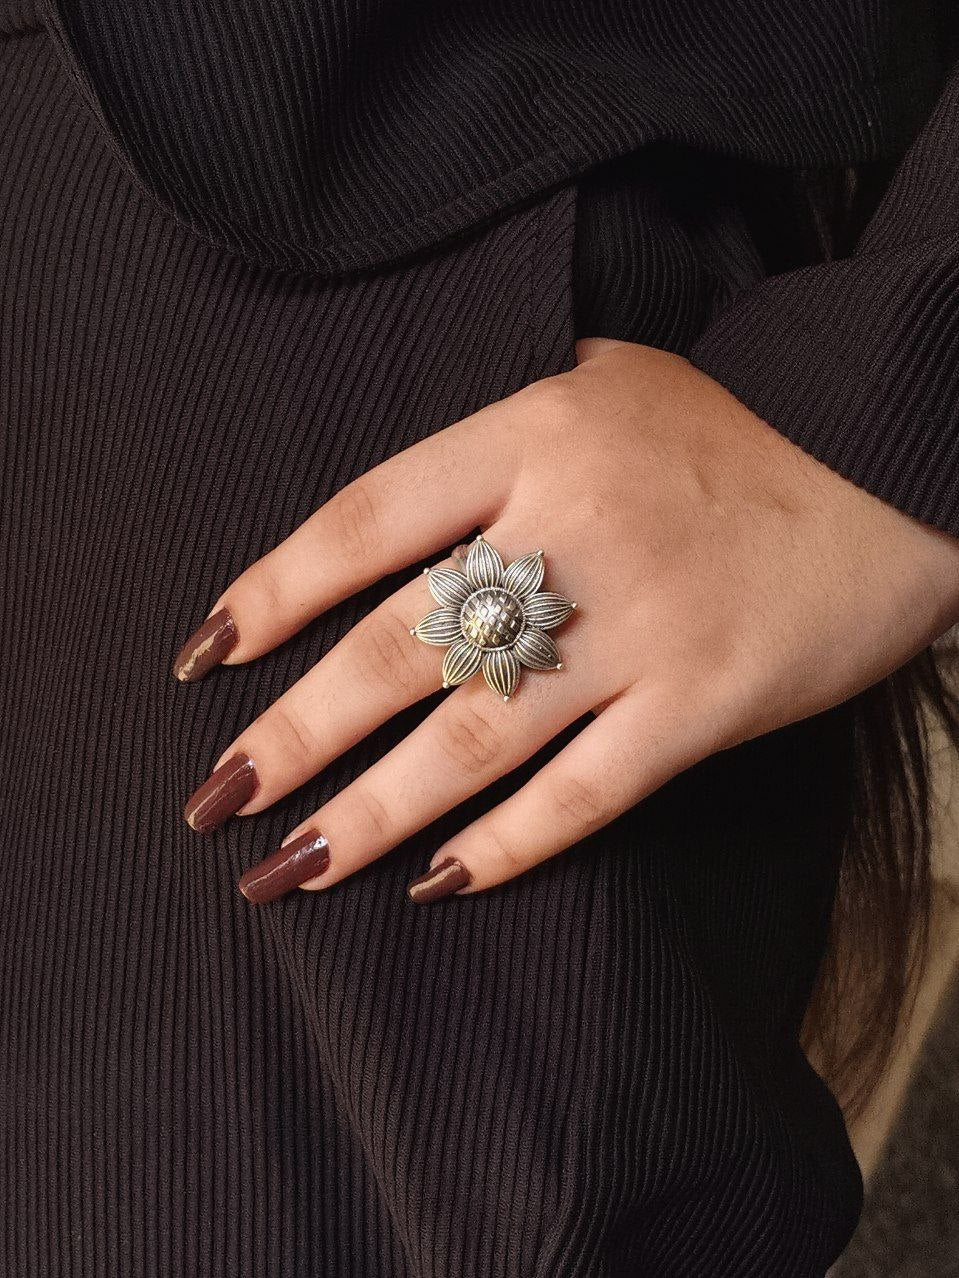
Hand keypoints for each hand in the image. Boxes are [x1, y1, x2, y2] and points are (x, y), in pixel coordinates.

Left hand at [174, 339, 958, 903]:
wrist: (891, 466)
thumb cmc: (731, 435)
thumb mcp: (607, 386)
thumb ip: (497, 441)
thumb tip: (387, 530)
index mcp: (536, 434)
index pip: (366, 520)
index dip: (274, 592)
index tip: (206, 658)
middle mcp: (574, 528)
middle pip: (399, 647)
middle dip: (295, 733)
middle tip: (214, 800)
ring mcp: (641, 624)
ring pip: (476, 738)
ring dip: (370, 812)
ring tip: (289, 869)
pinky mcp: (705, 702)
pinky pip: (586, 792)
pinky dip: (509, 845)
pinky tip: (439, 884)